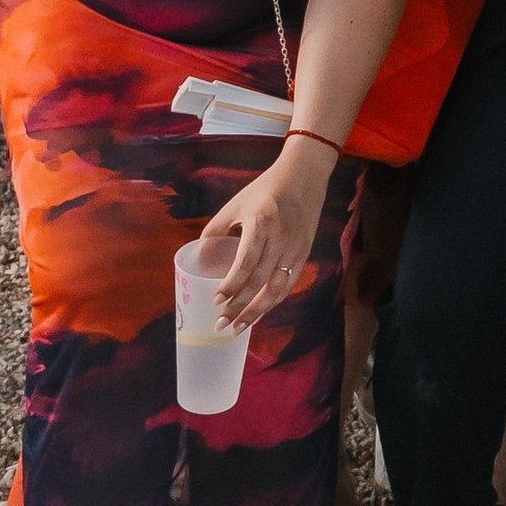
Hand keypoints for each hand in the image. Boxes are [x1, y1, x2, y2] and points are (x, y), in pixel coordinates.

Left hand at [198, 147, 331, 330]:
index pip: (246, 262)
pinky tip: (258, 313)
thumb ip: (216, 229)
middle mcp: (281, 238)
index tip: (216, 301)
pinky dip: (273, 302)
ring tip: (238, 329)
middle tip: (220, 324)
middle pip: (260, 281)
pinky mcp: (304, 254)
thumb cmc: (264, 189)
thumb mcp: (236, 204)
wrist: (304, 176)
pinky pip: (288, 284)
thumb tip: (200, 258)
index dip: (231, 285)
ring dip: (257, 312)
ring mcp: (295, 248)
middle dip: (239, 307)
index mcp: (262, 223)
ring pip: (277, 289)